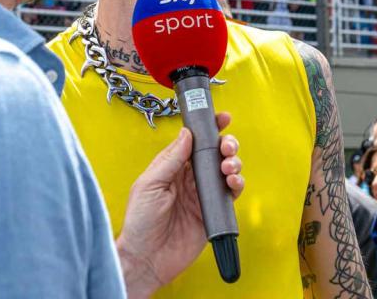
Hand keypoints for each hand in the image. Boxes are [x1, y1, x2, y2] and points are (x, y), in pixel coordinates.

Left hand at [117, 113, 242, 297]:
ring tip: (228, 166)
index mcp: (172, 167)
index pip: (193, 142)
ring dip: (233, 163)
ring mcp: (202, 195)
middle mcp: (189, 178)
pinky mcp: (213, 213)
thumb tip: (186, 133)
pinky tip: (232, 182)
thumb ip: (170, 159)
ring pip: (225, 170)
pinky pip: (230, 194)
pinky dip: (236, 184)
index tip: (221, 118)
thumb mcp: (150, 184)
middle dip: (225, 144)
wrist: (147, 258)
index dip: (208, 128)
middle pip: (214, 153)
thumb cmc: (140, 222)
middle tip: (227, 146)